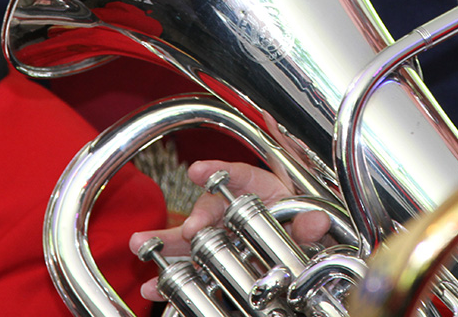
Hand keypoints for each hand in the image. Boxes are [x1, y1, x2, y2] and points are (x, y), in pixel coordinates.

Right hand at [129, 159, 330, 300]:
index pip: (237, 175)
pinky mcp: (211, 261)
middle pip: (207, 208)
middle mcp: (231, 210)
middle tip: (188, 230)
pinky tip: (152, 286)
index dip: (217, 171)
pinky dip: (169, 278)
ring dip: (165, 243)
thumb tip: (316, 222)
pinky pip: (188, 267)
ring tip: (141, 246)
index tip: (199, 172)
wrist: (291, 244)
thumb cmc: (294, 222)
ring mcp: (217, 235)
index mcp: (256, 190)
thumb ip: (306, 224)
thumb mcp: (303, 223)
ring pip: (188, 237)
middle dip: (194, 218)